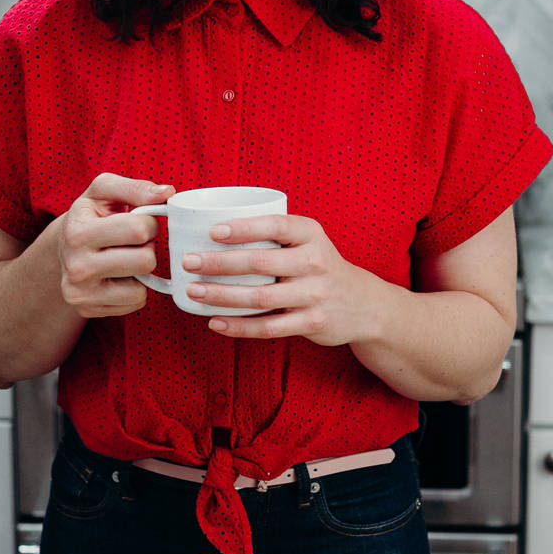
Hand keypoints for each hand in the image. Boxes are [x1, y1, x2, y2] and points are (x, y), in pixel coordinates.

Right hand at [58, 173, 172, 317]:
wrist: (63, 248)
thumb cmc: (91, 216)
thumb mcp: (104, 191)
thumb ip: (136, 188)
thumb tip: (167, 193)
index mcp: (78, 232)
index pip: (139, 230)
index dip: (149, 223)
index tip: (138, 222)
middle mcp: (76, 266)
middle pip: (145, 261)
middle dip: (147, 248)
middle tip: (132, 243)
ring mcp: (80, 292)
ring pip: (141, 287)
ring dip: (141, 271)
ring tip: (124, 257)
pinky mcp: (88, 310)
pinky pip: (135, 303)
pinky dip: (134, 289)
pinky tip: (118, 276)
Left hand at [183, 212, 382, 343]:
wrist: (363, 304)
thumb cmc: (320, 267)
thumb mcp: (309, 241)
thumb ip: (274, 234)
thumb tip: (212, 230)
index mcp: (311, 234)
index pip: (276, 226)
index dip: (244, 228)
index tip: (212, 231)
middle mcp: (315, 262)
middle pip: (261, 263)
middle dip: (220, 263)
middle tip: (189, 262)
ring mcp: (314, 295)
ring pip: (260, 297)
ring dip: (222, 295)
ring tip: (194, 291)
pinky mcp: (311, 323)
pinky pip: (268, 327)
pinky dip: (239, 326)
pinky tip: (215, 322)